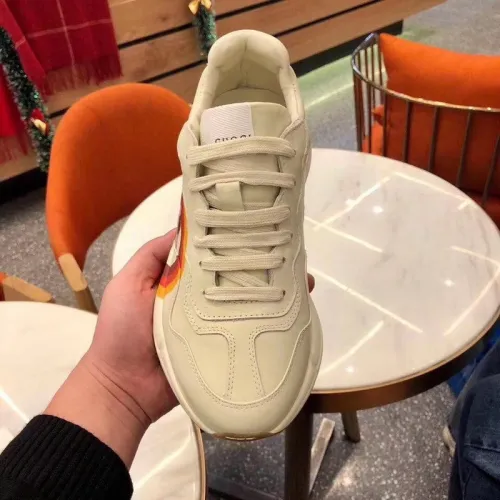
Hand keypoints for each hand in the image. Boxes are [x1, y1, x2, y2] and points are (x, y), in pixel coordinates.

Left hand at [46, 231, 315, 466]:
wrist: (123, 389)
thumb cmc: (121, 331)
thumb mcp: (129, 282)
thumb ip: (153, 254)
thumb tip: (186, 225)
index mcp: (182, 280)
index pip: (212, 255)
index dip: (231, 242)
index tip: (257, 227)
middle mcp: (203, 298)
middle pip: (235, 278)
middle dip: (259, 265)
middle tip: (288, 254)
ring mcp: (215, 324)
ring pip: (246, 303)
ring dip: (270, 293)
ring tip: (299, 281)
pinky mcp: (223, 348)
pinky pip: (246, 333)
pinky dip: (268, 324)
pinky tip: (292, 315)